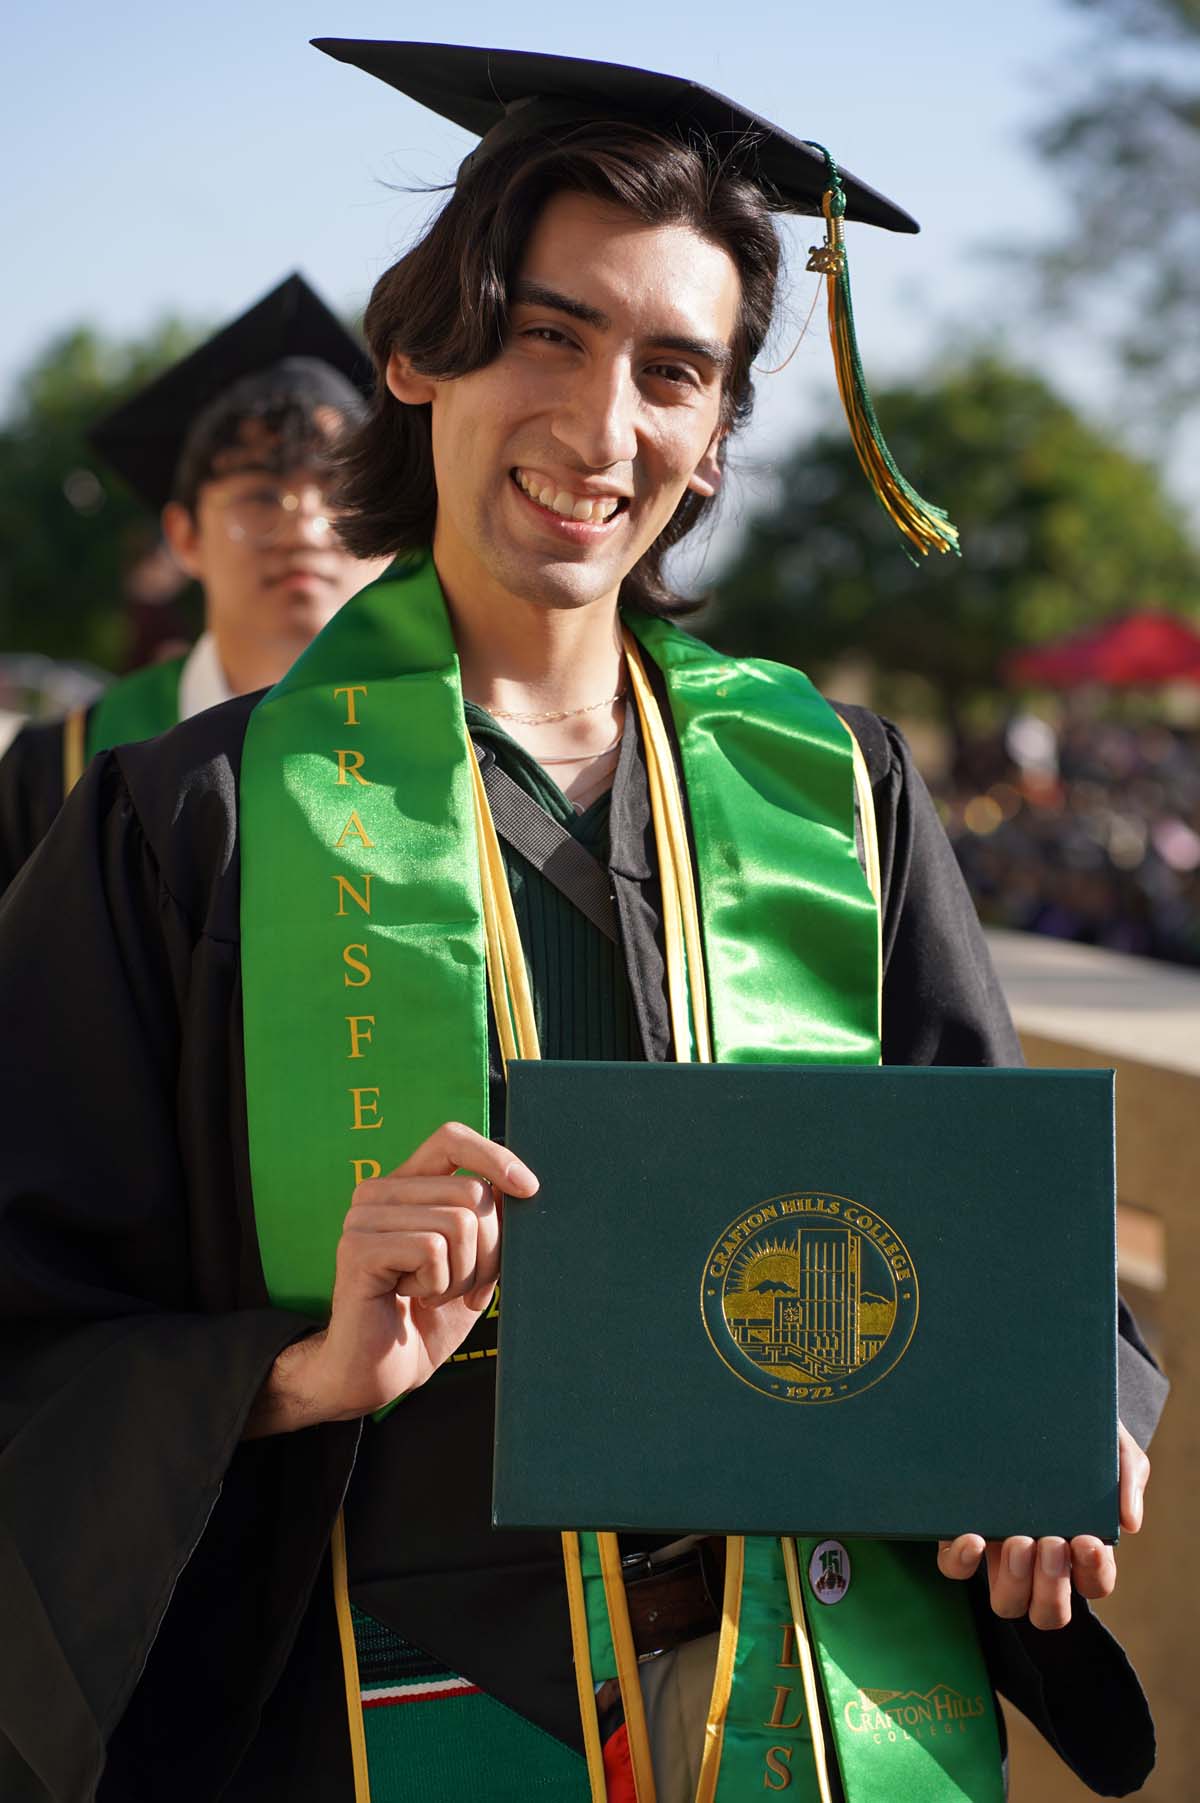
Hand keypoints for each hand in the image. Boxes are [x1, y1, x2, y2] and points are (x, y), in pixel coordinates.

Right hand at [246, 1122, 536, 1434]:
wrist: (378, 1373)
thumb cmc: (426, 1318)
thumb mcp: (472, 1264)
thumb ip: (489, 1223)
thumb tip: (522, 1187)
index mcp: (405, 1186)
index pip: (452, 1139)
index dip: (495, 1157)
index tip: (529, 1189)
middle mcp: (379, 1192)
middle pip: (472, 1193)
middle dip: (489, 1252)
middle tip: (468, 1290)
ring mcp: (363, 1218)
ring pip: (459, 1222)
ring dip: (463, 1275)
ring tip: (434, 1295)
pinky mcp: (358, 1248)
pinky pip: (432, 1250)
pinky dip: (438, 1285)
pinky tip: (411, 1299)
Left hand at [936, 1421, 1149, 1628]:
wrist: (1032, 1400)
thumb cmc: (1078, 1434)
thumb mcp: (1111, 1446)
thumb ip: (1128, 1477)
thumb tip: (1129, 1523)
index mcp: (1080, 1547)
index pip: (1094, 1584)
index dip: (1094, 1573)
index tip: (1087, 1540)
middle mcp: (1040, 1560)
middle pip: (1050, 1613)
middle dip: (1052, 1587)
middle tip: (1051, 1542)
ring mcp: (1000, 1551)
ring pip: (1007, 1603)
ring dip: (1015, 1582)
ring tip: (1019, 1539)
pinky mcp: (963, 1531)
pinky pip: (955, 1567)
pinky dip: (963, 1562)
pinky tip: (974, 1538)